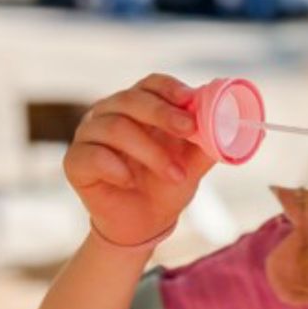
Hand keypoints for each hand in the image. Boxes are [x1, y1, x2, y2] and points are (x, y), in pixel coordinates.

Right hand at [64, 72, 217, 246]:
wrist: (144, 224)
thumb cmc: (165, 186)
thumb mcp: (193, 165)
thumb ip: (208, 145)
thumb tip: (232, 127)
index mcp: (139, 107)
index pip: (151, 84)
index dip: (171, 89)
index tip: (191, 101)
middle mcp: (110, 113)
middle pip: (132, 100)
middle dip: (164, 114)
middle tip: (189, 130)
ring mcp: (89, 135)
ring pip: (115, 127)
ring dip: (151, 152)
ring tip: (177, 176)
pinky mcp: (75, 162)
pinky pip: (91, 155)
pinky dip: (114, 167)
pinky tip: (130, 181)